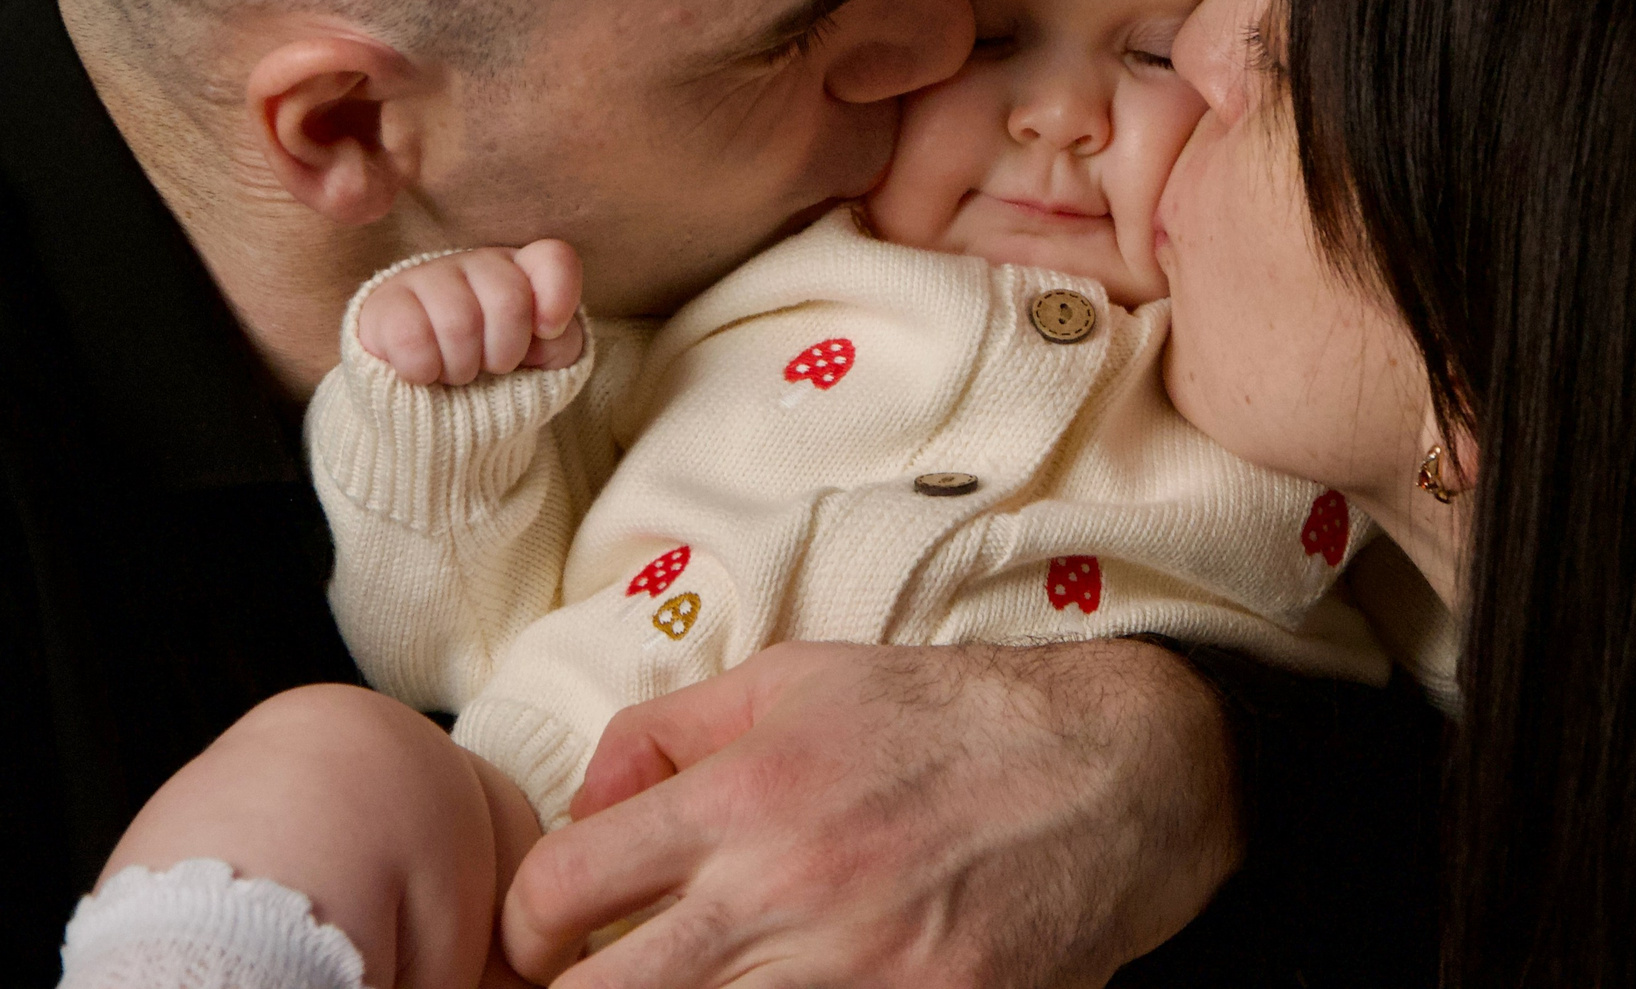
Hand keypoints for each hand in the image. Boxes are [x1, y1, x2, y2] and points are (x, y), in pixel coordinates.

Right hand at [358, 241, 585, 385]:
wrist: (424, 398)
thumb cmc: (490, 371)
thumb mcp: (538, 363)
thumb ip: (560, 344)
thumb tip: (544, 334)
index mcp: (521, 271)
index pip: (554, 259)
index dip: (558, 298)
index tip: (547, 332)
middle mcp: (476, 263)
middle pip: (509, 299)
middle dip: (504, 352)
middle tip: (489, 365)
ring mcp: (427, 277)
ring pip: (459, 322)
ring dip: (462, 368)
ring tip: (454, 372)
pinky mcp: (384, 303)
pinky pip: (412, 339)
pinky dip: (423, 371)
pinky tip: (422, 372)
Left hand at [500, 640, 1241, 988]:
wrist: (1107, 775)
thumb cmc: (945, 719)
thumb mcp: (797, 678)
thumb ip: (669, 729)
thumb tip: (586, 798)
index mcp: (743, 796)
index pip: (561, 891)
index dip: (528, 924)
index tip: (548, 934)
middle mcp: (782, 894)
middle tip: (599, 974)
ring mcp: (850, 975)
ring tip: (701, 974)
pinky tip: (783, 986)